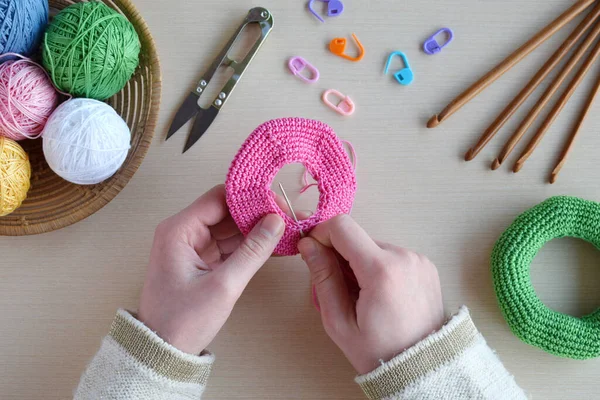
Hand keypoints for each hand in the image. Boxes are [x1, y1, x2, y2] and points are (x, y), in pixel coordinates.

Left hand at [138, 185, 283, 354]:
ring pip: (230, 228)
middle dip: (257, 213)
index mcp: (179, 230)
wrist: (160, 352)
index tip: (278, 202)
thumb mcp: (223, 285)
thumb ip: (252, 251)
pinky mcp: (200, 260)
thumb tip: (276, 221)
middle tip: (289, 216)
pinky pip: (228, 244)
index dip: (250, 198)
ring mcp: (192, 246)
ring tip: (286, 228)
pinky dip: (249, 245)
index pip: (219, 198)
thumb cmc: (183, 321)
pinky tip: (272, 244)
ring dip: (256, 229)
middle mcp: (183, 232)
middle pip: (226, 211)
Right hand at [298, 215, 443, 374]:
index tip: (314, 252)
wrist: (423, 368)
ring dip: (360, 264)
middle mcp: (404, 257)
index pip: (342, 227)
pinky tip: (379, 296)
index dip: (321, 234)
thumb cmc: (379, 352)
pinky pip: (392, 256)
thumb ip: (322, 278)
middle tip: (338, 290)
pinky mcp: (425, 265)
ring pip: (374, 246)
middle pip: (358, 237)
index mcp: (382, 270)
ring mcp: (418, 260)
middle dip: (341, 256)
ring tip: (362, 297)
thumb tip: (308, 245)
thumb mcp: (339, 321)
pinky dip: (379, 268)